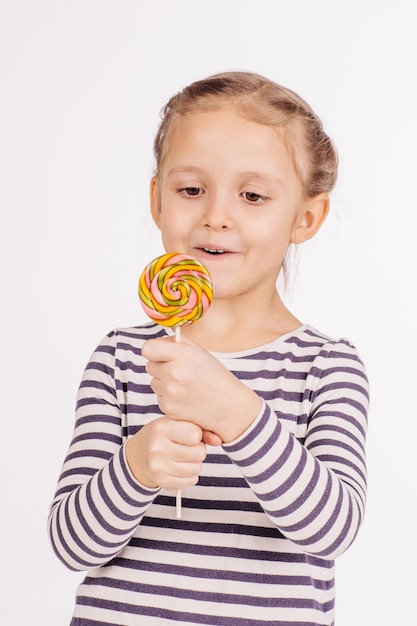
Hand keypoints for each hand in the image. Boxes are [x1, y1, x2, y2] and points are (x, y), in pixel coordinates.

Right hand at [125, 417, 208, 489]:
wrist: (139, 454)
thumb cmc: (164, 435)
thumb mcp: (177, 424)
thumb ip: (201, 429)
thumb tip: (218, 440)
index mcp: (162, 427)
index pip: (195, 434)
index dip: (197, 435)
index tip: (190, 434)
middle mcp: (157, 447)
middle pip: (199, 453)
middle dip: (198, 450)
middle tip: (189, 447)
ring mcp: (158, 466)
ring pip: (196, 469)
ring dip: (195, 464)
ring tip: (185, 457)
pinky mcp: (161, 481)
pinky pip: (191, 481)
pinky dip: (190, 475)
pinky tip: (181, 467)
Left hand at [142, 336, 261, 442]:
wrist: (230, 407)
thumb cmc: (216, 377)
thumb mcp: (200, 352)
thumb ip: (178, 342)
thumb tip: (159, 342)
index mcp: (183, 356)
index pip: (148, 348)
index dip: (154, 350)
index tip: (161, 353)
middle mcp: (174, 374)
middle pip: (149, 365)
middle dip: (161, 366)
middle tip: (181, 371)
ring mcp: (170, 393)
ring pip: (154, 382)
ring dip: (165, 383)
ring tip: (186, 386)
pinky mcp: (169, 409)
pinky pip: (160, 398)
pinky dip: (169, 398)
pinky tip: (186, 398)